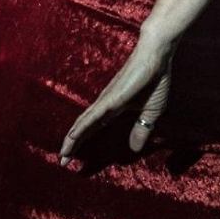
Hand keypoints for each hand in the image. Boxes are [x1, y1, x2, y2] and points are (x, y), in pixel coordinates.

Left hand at [60, 29, 174, 162]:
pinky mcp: (111, 98)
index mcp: (113, 109)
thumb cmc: (154, 80)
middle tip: (62, 162)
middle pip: (84, 128)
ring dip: (72, 140)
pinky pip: (93, 116)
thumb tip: (135, 149)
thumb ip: (141, 130)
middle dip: (73, 146)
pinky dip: (81, 127)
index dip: (82, 143)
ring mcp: (106, 101)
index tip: (74, 158)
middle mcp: (105, 106)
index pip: (93, 130)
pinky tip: (72, 136)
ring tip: (63, 154)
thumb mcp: (150, 113)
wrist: (157, 56)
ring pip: (84, 123)